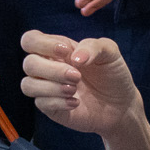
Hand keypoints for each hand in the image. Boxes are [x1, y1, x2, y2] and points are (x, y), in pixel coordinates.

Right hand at [20, 30, 146, 137]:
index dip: (42, 44)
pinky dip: (59, 102)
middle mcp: (47, 67)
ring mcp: (47, 89)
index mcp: (56, 50)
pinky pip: (40, 103)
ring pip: (28, 85)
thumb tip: (74, 58)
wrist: (121, 105)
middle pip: (28, 64)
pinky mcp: (50, 108)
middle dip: (52, 70)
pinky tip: (76, 103)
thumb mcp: (109, 53)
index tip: (65, 51)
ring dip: (52, 87)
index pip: (30, 40)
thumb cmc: (112, 74)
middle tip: (77, 76)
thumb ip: (93, 46)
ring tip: (74, 90)